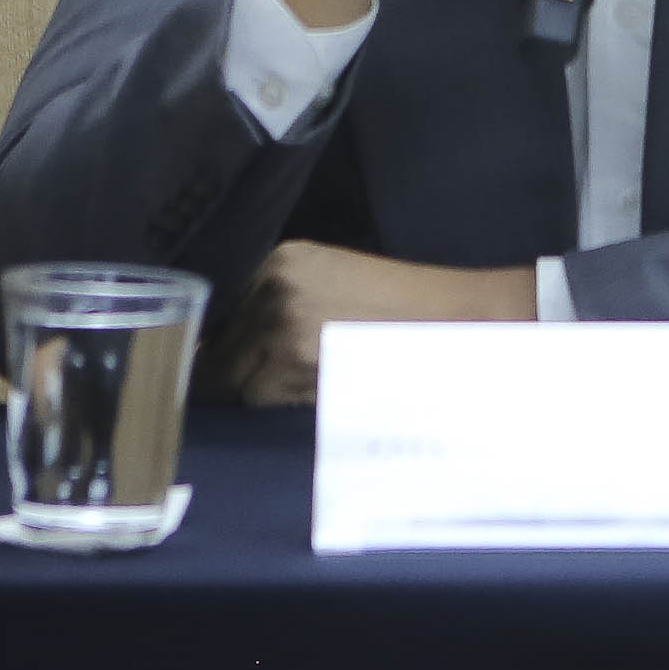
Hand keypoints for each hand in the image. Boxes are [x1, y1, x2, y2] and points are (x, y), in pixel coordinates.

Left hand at [224, 240, 540, 406]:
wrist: (452, 321)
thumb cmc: (399, 305)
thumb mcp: (330, 278)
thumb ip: (277, 300)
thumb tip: (226, 344)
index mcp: (280, 259)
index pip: (216, 309)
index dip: (216, 342)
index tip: (222, 362)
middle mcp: (272, 286)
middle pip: (216, 346)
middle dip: (227, 373)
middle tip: (259, 389)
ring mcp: (280, 326)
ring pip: (230, 380)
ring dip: (248, 395)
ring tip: (289, 395)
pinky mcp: (294, 365)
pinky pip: (256, 401)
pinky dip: (272, 409)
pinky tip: (306, 399)